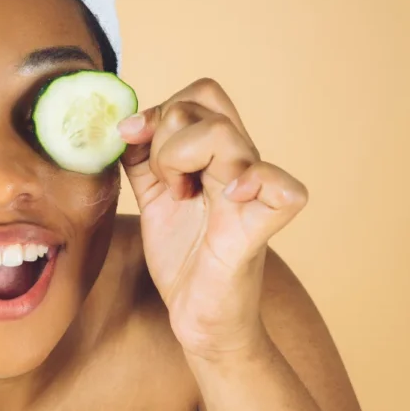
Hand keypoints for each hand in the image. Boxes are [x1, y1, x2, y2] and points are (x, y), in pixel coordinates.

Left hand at [117, 79, 307, 359]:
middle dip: (164, 135)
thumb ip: (141, 159)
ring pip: (225, 134)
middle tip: (163, 180)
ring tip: (179, 195)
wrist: (197, 316)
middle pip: (206, 102)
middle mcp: (238, 164)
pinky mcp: (262, 226)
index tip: (130, 138)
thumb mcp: (152, 198)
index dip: (159, 108)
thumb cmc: (183, 257)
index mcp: (215, 155)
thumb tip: (126, 124)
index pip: (198, 95)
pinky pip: (284, 187)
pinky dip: (253, 182)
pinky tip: (226, 197)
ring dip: (180, 158)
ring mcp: (253, 192)